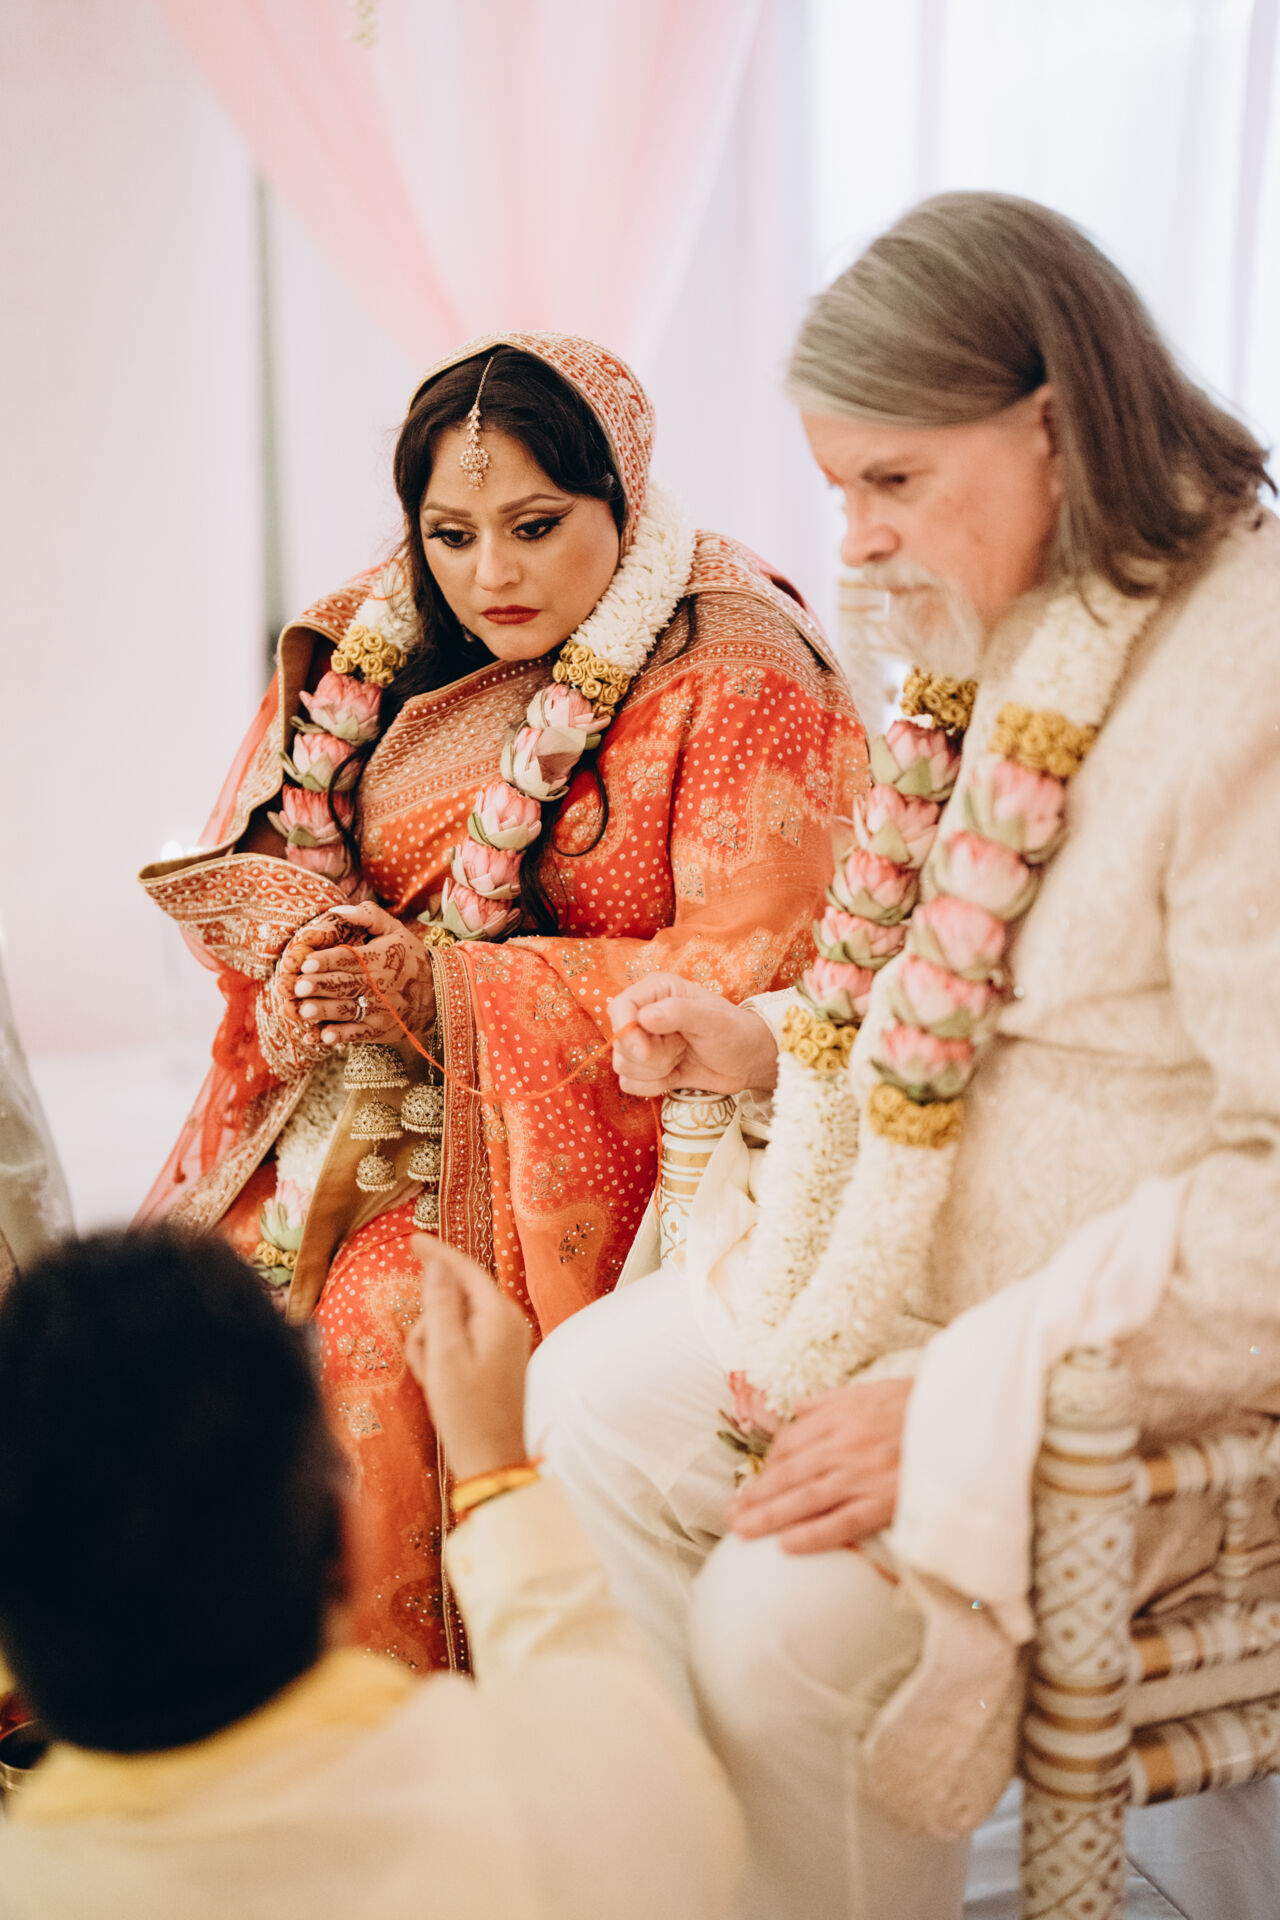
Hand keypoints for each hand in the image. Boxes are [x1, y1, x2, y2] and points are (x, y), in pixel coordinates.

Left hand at [289, 901, 435, 1047]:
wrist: (438, 994)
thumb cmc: (409, 958)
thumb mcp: (395, 930)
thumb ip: (367, 916)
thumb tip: (336, 909)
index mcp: (379, 958)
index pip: (349, 958)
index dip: (326, 960)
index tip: (306, 962)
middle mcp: (377, 985)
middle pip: (343, 984)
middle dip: (319, 986)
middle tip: (297, 986)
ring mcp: (378, 1009)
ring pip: (346, 1010)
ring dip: (324, 1011)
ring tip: (303, 1010)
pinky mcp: (378, 1029)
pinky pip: (356, 1034)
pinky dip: (339, 1036)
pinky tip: (322, 1036)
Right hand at [405, 1236, 531, 1481]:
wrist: (492, 1459)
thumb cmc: (467, 1411)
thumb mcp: (444, 1354)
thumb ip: (440, 1304)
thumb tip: (438, 1265)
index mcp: (499, 1316)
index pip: (464, 1269)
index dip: (436, 1253)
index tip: (411, 1239)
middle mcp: (507, 1322)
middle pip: (454, 1299)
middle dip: (430, 1324)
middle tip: (424, 1361)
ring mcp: (503, 1341)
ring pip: (452, 1323)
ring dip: (433, 1345)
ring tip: (432, 1379)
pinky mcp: (496, 1359)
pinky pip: (460, 1343)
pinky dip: (443, 1357)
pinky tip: (439, 1384)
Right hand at [607, 973, 778, 1096]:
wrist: (747, 1061)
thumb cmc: (734, 1032)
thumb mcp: (713, 1020)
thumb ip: (679, 1013)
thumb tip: (644, 1017)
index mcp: (656, 992)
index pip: (619, 1008)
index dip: (625, 1032)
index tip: (644, 1052)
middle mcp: (644, 1014)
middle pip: (619, 1042)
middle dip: (648, 1057)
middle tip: (679, 1051)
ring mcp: (644, 1043)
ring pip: (622, 1066)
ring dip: (653, 1072)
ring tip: (680, 1060)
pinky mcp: (647, 1068)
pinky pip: (630, 1084)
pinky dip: (653, 1086)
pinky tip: (675, 1076)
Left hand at [729, 1378, 910, 1552]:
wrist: (964, 1421)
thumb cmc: (917, 1406)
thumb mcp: (869, 1391)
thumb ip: (828, 1402)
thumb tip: (795, 1411)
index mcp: (840, 1416)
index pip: (791, 1443)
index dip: (769, 1465)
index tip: (755, 1482)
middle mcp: (845, 1445)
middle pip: (789, 1473)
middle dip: (756, 1494)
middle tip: (729, 1514)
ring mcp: (864, 1475)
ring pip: (806, 1499)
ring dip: (770, 1516)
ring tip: (743, 1531)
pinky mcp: (886, 1502)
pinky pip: (842, 1523)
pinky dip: (813, 1535)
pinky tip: (787, 1546)